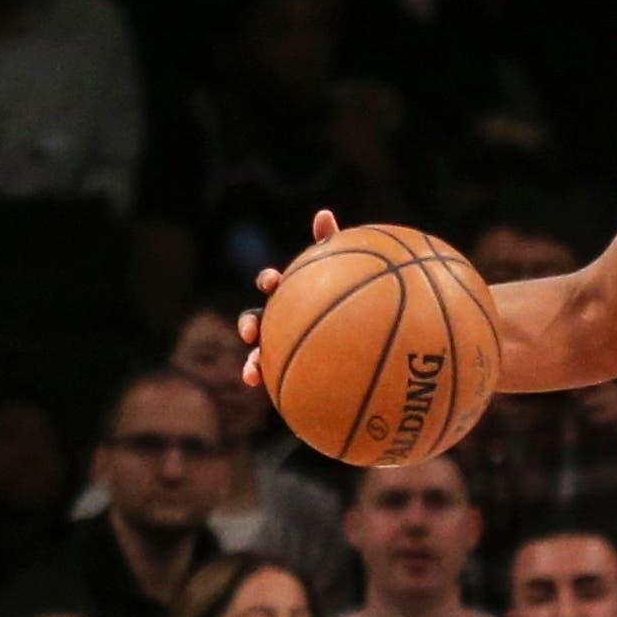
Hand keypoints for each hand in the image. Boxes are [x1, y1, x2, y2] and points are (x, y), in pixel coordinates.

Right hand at [239, 209, 340, 387]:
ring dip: (252, 363)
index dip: (269, 281)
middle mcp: (284, 321)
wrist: (368, 346)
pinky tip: (282, 403)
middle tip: (251, 331)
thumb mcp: (349, 277)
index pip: (275, 284)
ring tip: (252, 373)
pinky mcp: (293, 374)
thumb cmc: (357, 303)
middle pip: (257, 321)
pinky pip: (283, 384)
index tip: (273, 282)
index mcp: (295, 296)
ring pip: (261, 356)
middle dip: (249, 325)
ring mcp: (286, 348)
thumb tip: (323, 213)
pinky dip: (279, 390)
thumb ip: (335, 248)